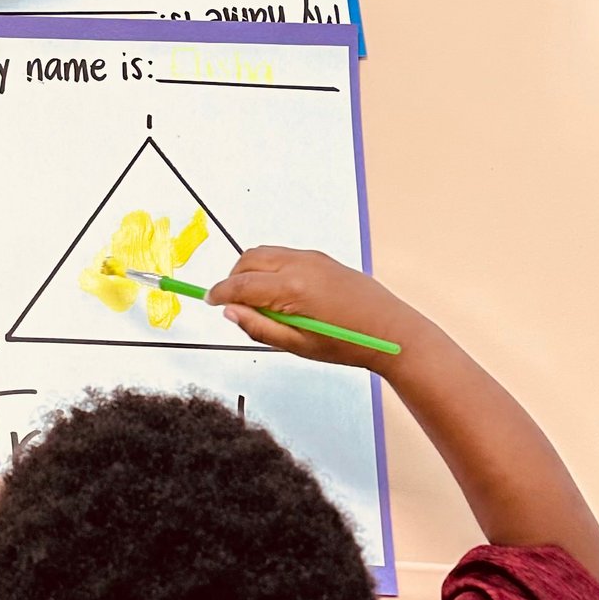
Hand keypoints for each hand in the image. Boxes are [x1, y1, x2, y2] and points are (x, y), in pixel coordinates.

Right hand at [206, 247, 415, 370]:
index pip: (241, 285)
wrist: (390, 330)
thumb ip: (259, 327)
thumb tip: (230, 313)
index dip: (220, 293)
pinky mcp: (321, 258)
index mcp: (291, 288)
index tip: (208, 301)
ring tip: (256, 301)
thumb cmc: (346, 343)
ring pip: (265, 253)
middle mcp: (299, 264)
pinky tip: (279, 293)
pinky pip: (284, 255)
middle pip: (248, 260)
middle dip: (233, 279)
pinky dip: (270, 267)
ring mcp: (312, 258)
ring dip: (251, 271)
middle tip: (232, 304)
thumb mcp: (297, 345)